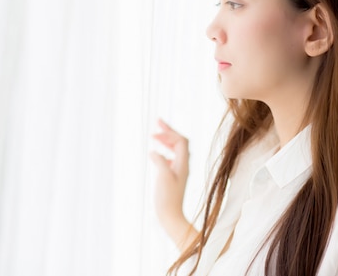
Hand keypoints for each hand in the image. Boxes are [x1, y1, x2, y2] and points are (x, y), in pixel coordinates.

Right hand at [150, 119, 196, 249]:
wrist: (170, 216)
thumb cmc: (167, 198)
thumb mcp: (163, 177)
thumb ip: (160, 161)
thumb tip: (154, 152)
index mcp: (183, 164)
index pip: (181, 141)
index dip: (169, 132)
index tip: (156, 131)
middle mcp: (183, 165)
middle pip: (180, 142)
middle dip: (169, 131)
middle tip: (157, 122)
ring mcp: (179, 171)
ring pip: (176, 149)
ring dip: (166, 140)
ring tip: (155, 135)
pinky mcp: (173, 177)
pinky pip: (172, 158)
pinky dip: (165, 151)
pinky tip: (157, 153)